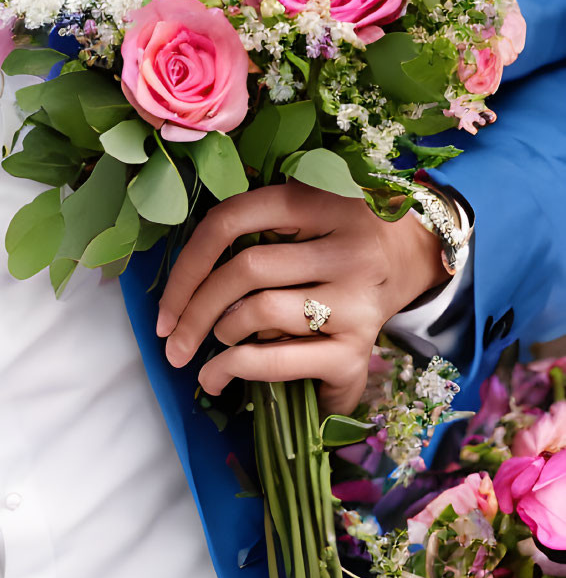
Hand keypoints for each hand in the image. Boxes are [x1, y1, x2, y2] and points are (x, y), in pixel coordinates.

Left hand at [154, 182, 449, 414]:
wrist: (413, 255)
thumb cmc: (332, 237)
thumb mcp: (301, 212)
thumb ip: (253, 227)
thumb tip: (183, 284)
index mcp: (314, 201)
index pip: (230, 221)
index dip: (186, 265)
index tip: (163, 305)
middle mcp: (343, 246)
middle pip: (243, 269)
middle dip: (193, 309)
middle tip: (170, 338)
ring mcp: (355, 299)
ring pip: (260, 311)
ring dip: (220, 332)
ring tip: (216, 344)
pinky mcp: (359, 347)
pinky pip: (282, 360)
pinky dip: (239, 370)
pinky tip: (220, 376)